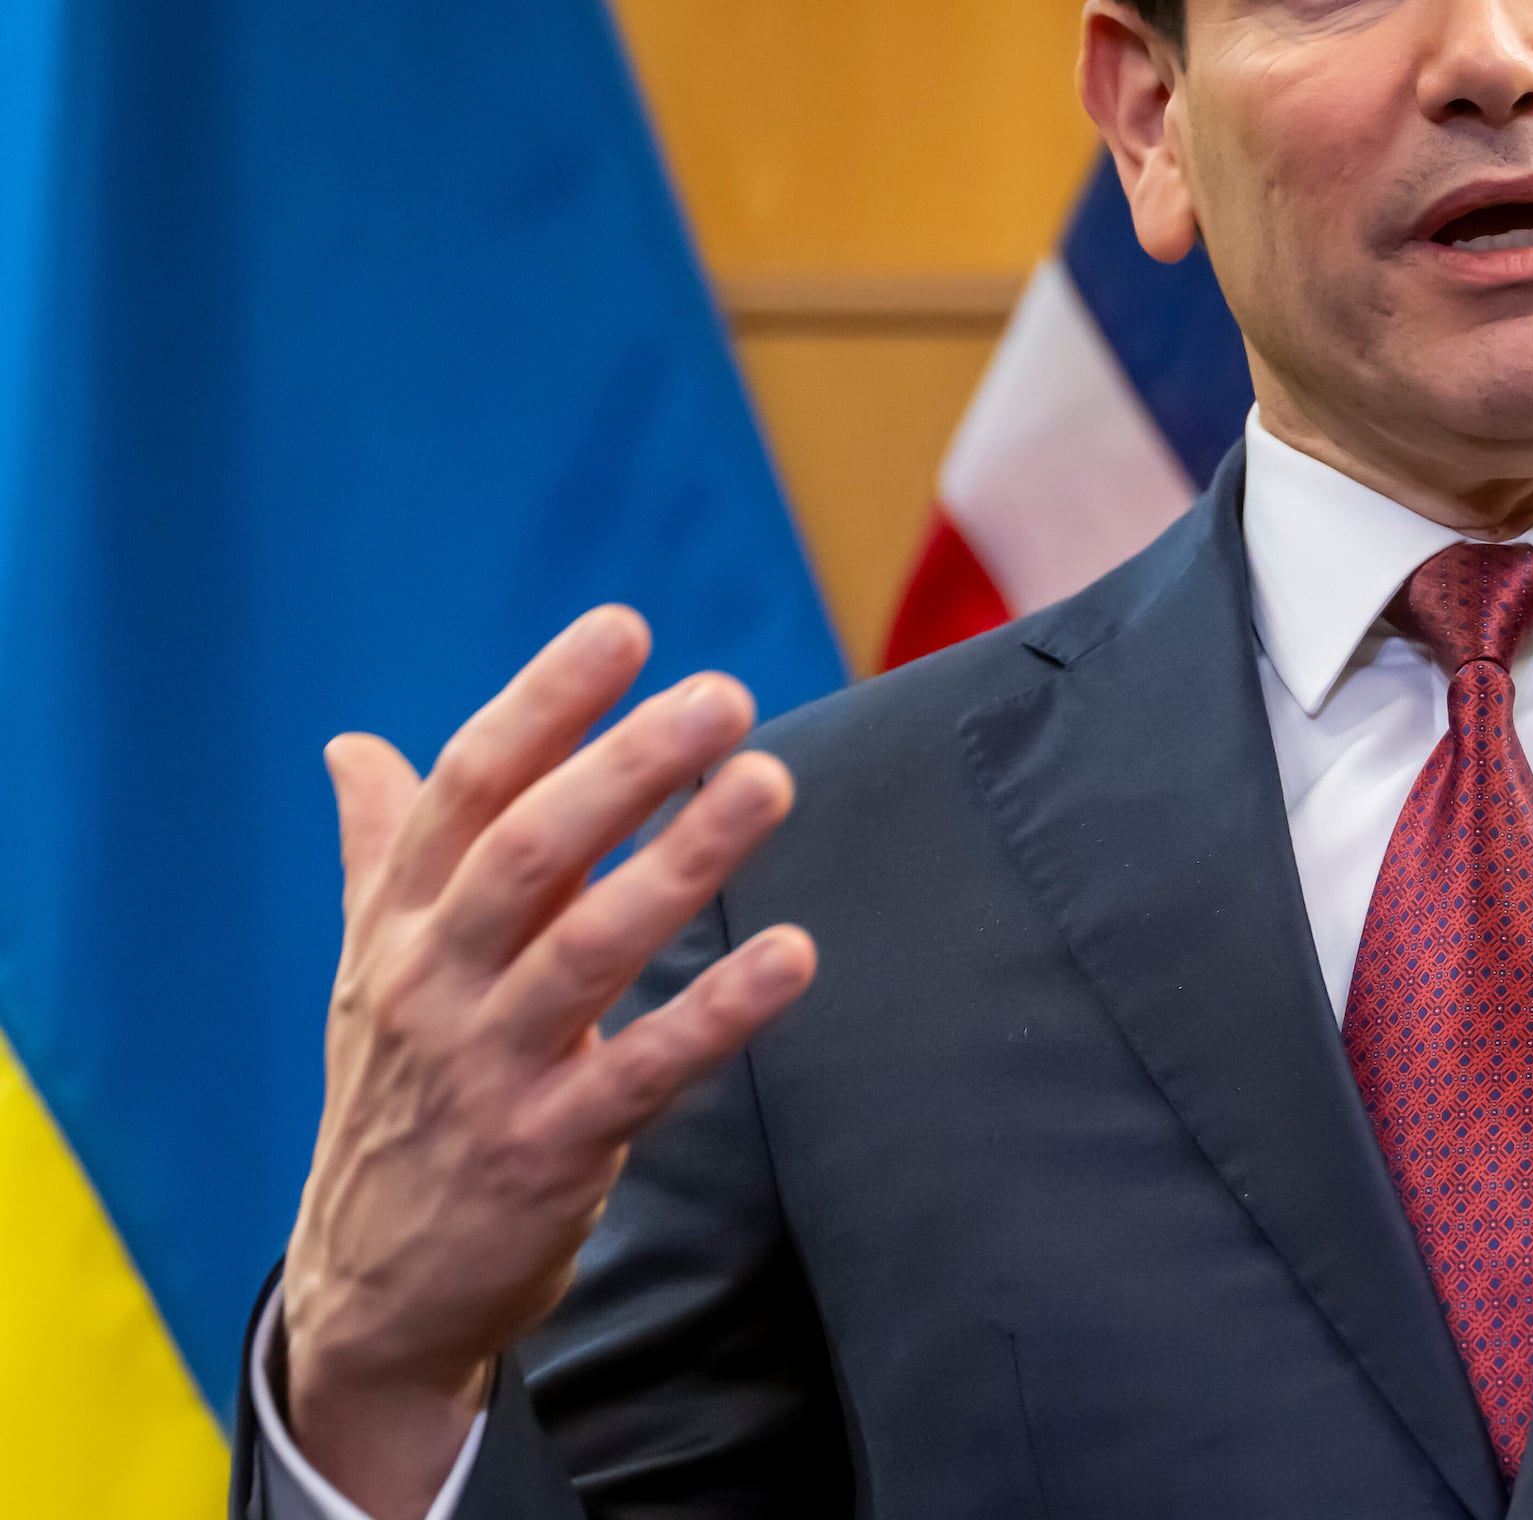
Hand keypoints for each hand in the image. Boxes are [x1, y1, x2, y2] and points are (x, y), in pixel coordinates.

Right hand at [280, 608, 816, 1519]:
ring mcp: (488, 1069)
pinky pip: (641, 1069)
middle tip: (722, 696)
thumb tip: (353, 745)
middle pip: (528, 852)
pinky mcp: (546, 1150)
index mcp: (401, 924)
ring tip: (768, 782)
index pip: (468, 789)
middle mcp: (434, 983)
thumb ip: (381, 852)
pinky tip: (792, 954)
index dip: (546, 703)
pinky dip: (718, 1010)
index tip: (625, 629)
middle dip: (623, 766)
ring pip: (586, 948)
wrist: (372, 1290)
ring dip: (683, 861)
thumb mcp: (370, 971)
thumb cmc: (395, 1097)